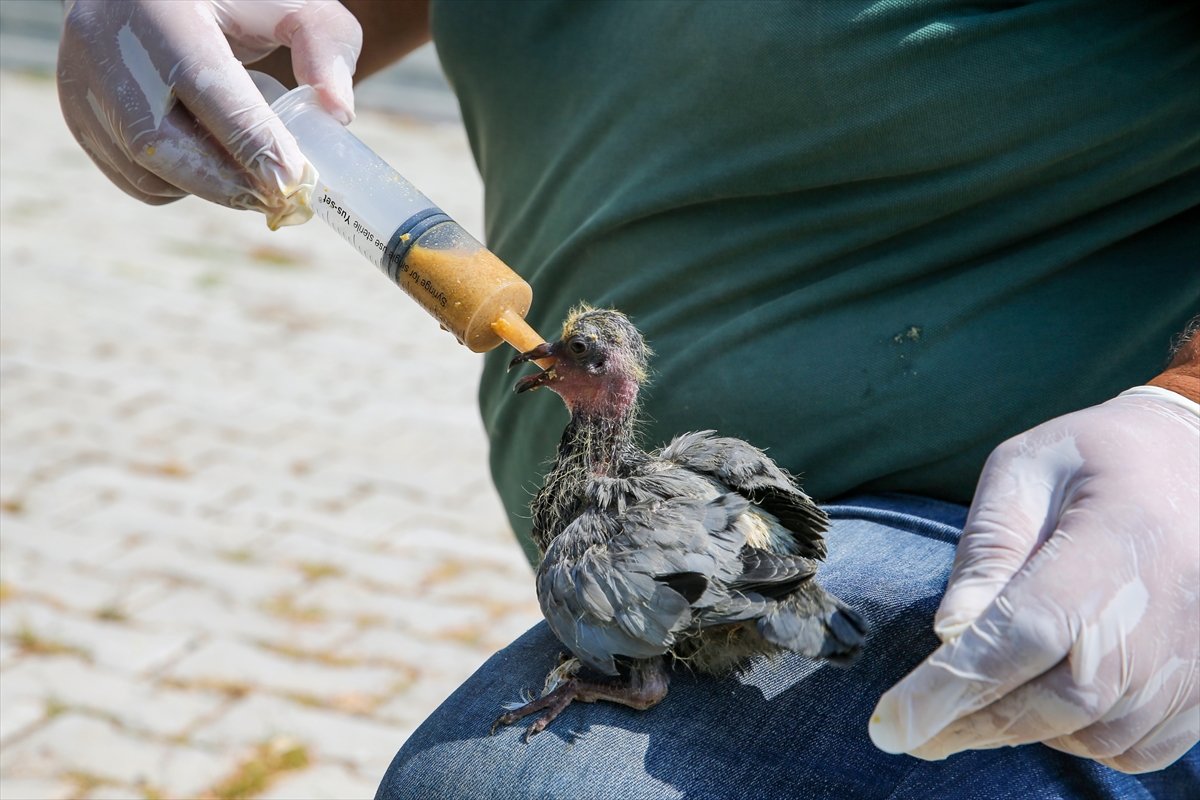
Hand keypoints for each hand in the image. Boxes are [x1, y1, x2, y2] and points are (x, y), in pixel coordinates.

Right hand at [57, 0, 361, 227]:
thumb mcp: (293, 1)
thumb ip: (325, 46)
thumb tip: (338, 113)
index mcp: (161, 9)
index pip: (207, 88)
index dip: (252, 143)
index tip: (294, 180)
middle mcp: (107, 43)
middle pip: (161, 141)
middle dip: (228, 182)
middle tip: (281, 199)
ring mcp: (82, 80)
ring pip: (144, 168)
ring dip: (205, 186)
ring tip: (251, 176)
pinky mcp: (78, 111)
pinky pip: (131, 175)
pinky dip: (177, 184)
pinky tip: (210, 163)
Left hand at [869, 391, 1198, 772]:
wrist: (1193, 459)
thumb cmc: (1092, 458)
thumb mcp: (1024, 472)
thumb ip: (987, 550)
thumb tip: (948, 633)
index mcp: (1116, 542)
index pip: (1026, 634)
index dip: (957, 686)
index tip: (895, 724)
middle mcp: (1170, 610)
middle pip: (1060, 701)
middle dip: (975, 723)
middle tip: (915, 727)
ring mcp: (1196, 657)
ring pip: (1094, 736)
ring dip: (1026, 730)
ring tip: (981, 699)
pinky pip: (1136, 750)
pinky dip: (1081, 741)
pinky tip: (1046, 703)